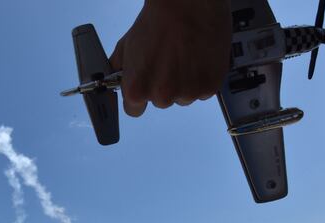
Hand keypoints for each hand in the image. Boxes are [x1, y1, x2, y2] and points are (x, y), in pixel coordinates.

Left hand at [109, 0, 232, 116]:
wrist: (189, 4)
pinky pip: (202, 91)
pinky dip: (201, 78)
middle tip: (168, 60)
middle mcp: (162, 96)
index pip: (134, 110)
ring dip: (184, 83)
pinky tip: (198, 58)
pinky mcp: (210, 87)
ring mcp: (188, 93)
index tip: (145, 84)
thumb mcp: (127, 46)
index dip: (140, 94)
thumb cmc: (158, 21)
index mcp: (137, 89)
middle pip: (160, 102)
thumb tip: (114, 82)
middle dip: (162, 86)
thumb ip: (120, 71)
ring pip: (183, 97)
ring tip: (185, 56)